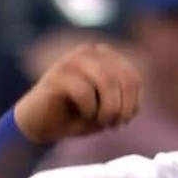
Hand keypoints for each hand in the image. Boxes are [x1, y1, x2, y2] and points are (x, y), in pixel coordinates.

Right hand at [13, 43, 142, 144]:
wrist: (41, 125)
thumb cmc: (77, 115)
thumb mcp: (108, 106)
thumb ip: (125, 97)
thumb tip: (136, 99)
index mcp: (105, 56)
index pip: (134, 78)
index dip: (133, 104)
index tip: (123, 121)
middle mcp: (89, 52)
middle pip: (124, 79)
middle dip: (122, 108)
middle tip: (113, 125)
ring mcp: (71, 61)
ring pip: (106, 83)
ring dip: (109, 110)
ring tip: (101, 123)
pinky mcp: (56, 75)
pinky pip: (84, 92)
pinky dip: (88, 110)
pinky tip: (83, 116)